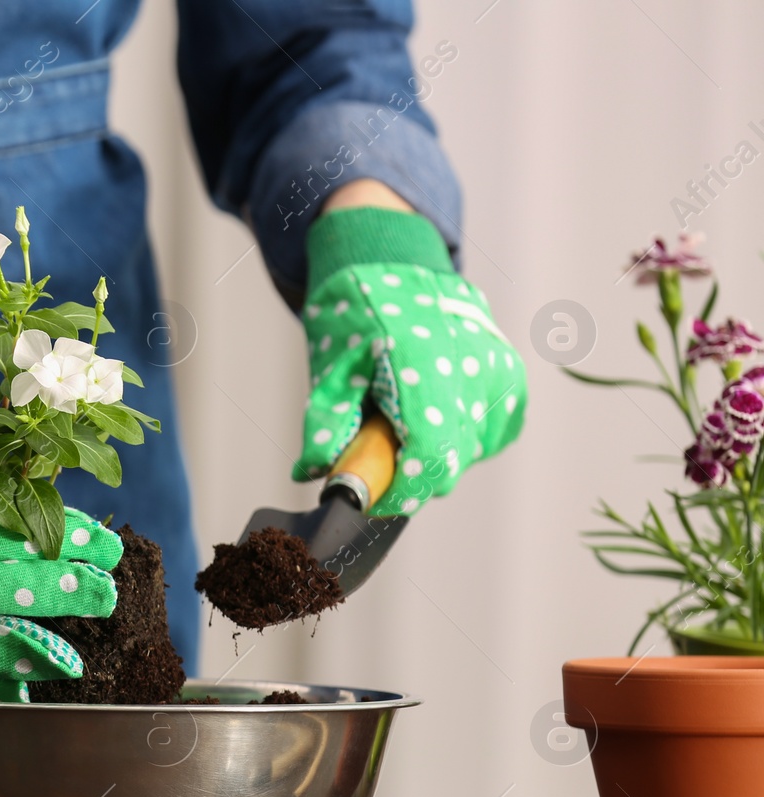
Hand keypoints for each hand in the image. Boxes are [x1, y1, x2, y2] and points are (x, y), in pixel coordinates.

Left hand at [294, 207, 526, 514]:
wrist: (401, 268)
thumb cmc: (359, 316)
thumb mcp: (330, 368)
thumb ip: (326, 425)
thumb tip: (314, 474)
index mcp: (424, 364)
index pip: (429, 455)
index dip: (401, 491)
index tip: (372, 498)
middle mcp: (473, 371)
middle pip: (448, 463)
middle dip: (407, 474)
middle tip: (376, 451)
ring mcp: (500, 376)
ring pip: (468, 454)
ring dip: (432, 453)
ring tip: (402, 416)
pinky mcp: (512, 382)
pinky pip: (489, 437)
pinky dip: (459, 438)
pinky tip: (432, 410)